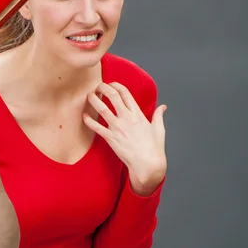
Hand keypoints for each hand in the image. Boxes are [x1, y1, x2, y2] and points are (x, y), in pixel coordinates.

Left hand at [83, 81, 166, 195]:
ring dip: (94, 99)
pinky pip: (96, 127)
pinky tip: (84, 115)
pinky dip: (88, 120)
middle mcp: (126, 118)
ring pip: (102, 108)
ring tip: (89, 95)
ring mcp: (117, 127)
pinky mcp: (110, 138)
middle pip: (112, 96)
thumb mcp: (159, 129)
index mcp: (137, 114)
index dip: (116, 85)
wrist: (147, 163)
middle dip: (103, 87)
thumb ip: (158, 115)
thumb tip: (163, 107)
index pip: (125, 93)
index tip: (110, 83)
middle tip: (97, 86)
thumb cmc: (154, 148)